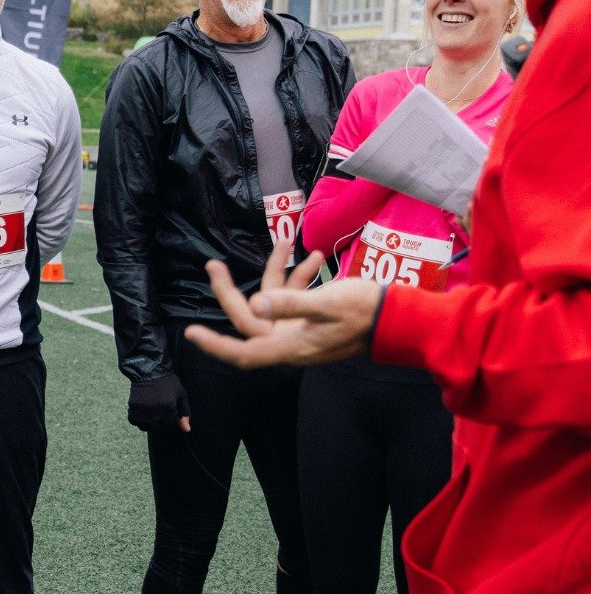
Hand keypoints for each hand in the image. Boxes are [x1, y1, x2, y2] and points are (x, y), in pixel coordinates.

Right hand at [128, 373, 190, 431]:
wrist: (149, 370)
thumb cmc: (168, 382)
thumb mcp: (181, 395)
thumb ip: (184, 413)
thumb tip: (186, 430)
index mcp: (168, 408)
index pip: (171, 425)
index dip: (171, 419)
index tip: (169, 410)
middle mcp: (155, 412)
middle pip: (158, 427)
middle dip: (160, 422)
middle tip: (160, 410)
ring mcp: (142, 411)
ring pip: (145, 427)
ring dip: (148, 423)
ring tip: (150, 413)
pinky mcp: (132, 408)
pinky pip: (134, 421)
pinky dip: (137, 419)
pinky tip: (142, 412)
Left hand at [184, 240, 380, 369]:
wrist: (401, 318)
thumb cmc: (367, 311)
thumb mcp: (329, 303)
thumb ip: (292, 302)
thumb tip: (257, 303)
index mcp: (290, 345)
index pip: (243, 352)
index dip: (216, 345)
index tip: (192, 332)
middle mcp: (290, 341)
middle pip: (248, 319)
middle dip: (230, 291)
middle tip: (213, 264)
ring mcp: (300, 331)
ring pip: (271, 303)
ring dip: (274, 273)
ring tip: (285, 242)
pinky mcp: (312, 319)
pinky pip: (294, 298)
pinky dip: (297, 277)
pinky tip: (312, 256)